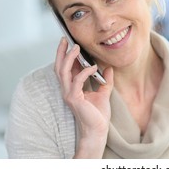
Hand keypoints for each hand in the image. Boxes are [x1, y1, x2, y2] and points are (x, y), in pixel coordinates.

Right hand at [54, 37, 113, 157]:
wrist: (98, 129)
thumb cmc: (98, 114)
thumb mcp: (104, 93)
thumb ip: (105, 80)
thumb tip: (109, 68)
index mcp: (72, 88)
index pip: (65, 68)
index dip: (66, 55)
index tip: (69, 42)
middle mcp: (67, 90)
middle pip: (59, 67)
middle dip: (61, 52)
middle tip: (65, 39)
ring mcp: (69, 94)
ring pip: (63, 71)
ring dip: (69, 58)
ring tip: (76, 47)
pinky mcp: (74, 98)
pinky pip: (77, 80)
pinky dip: (84, 71)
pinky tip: (93, 67)